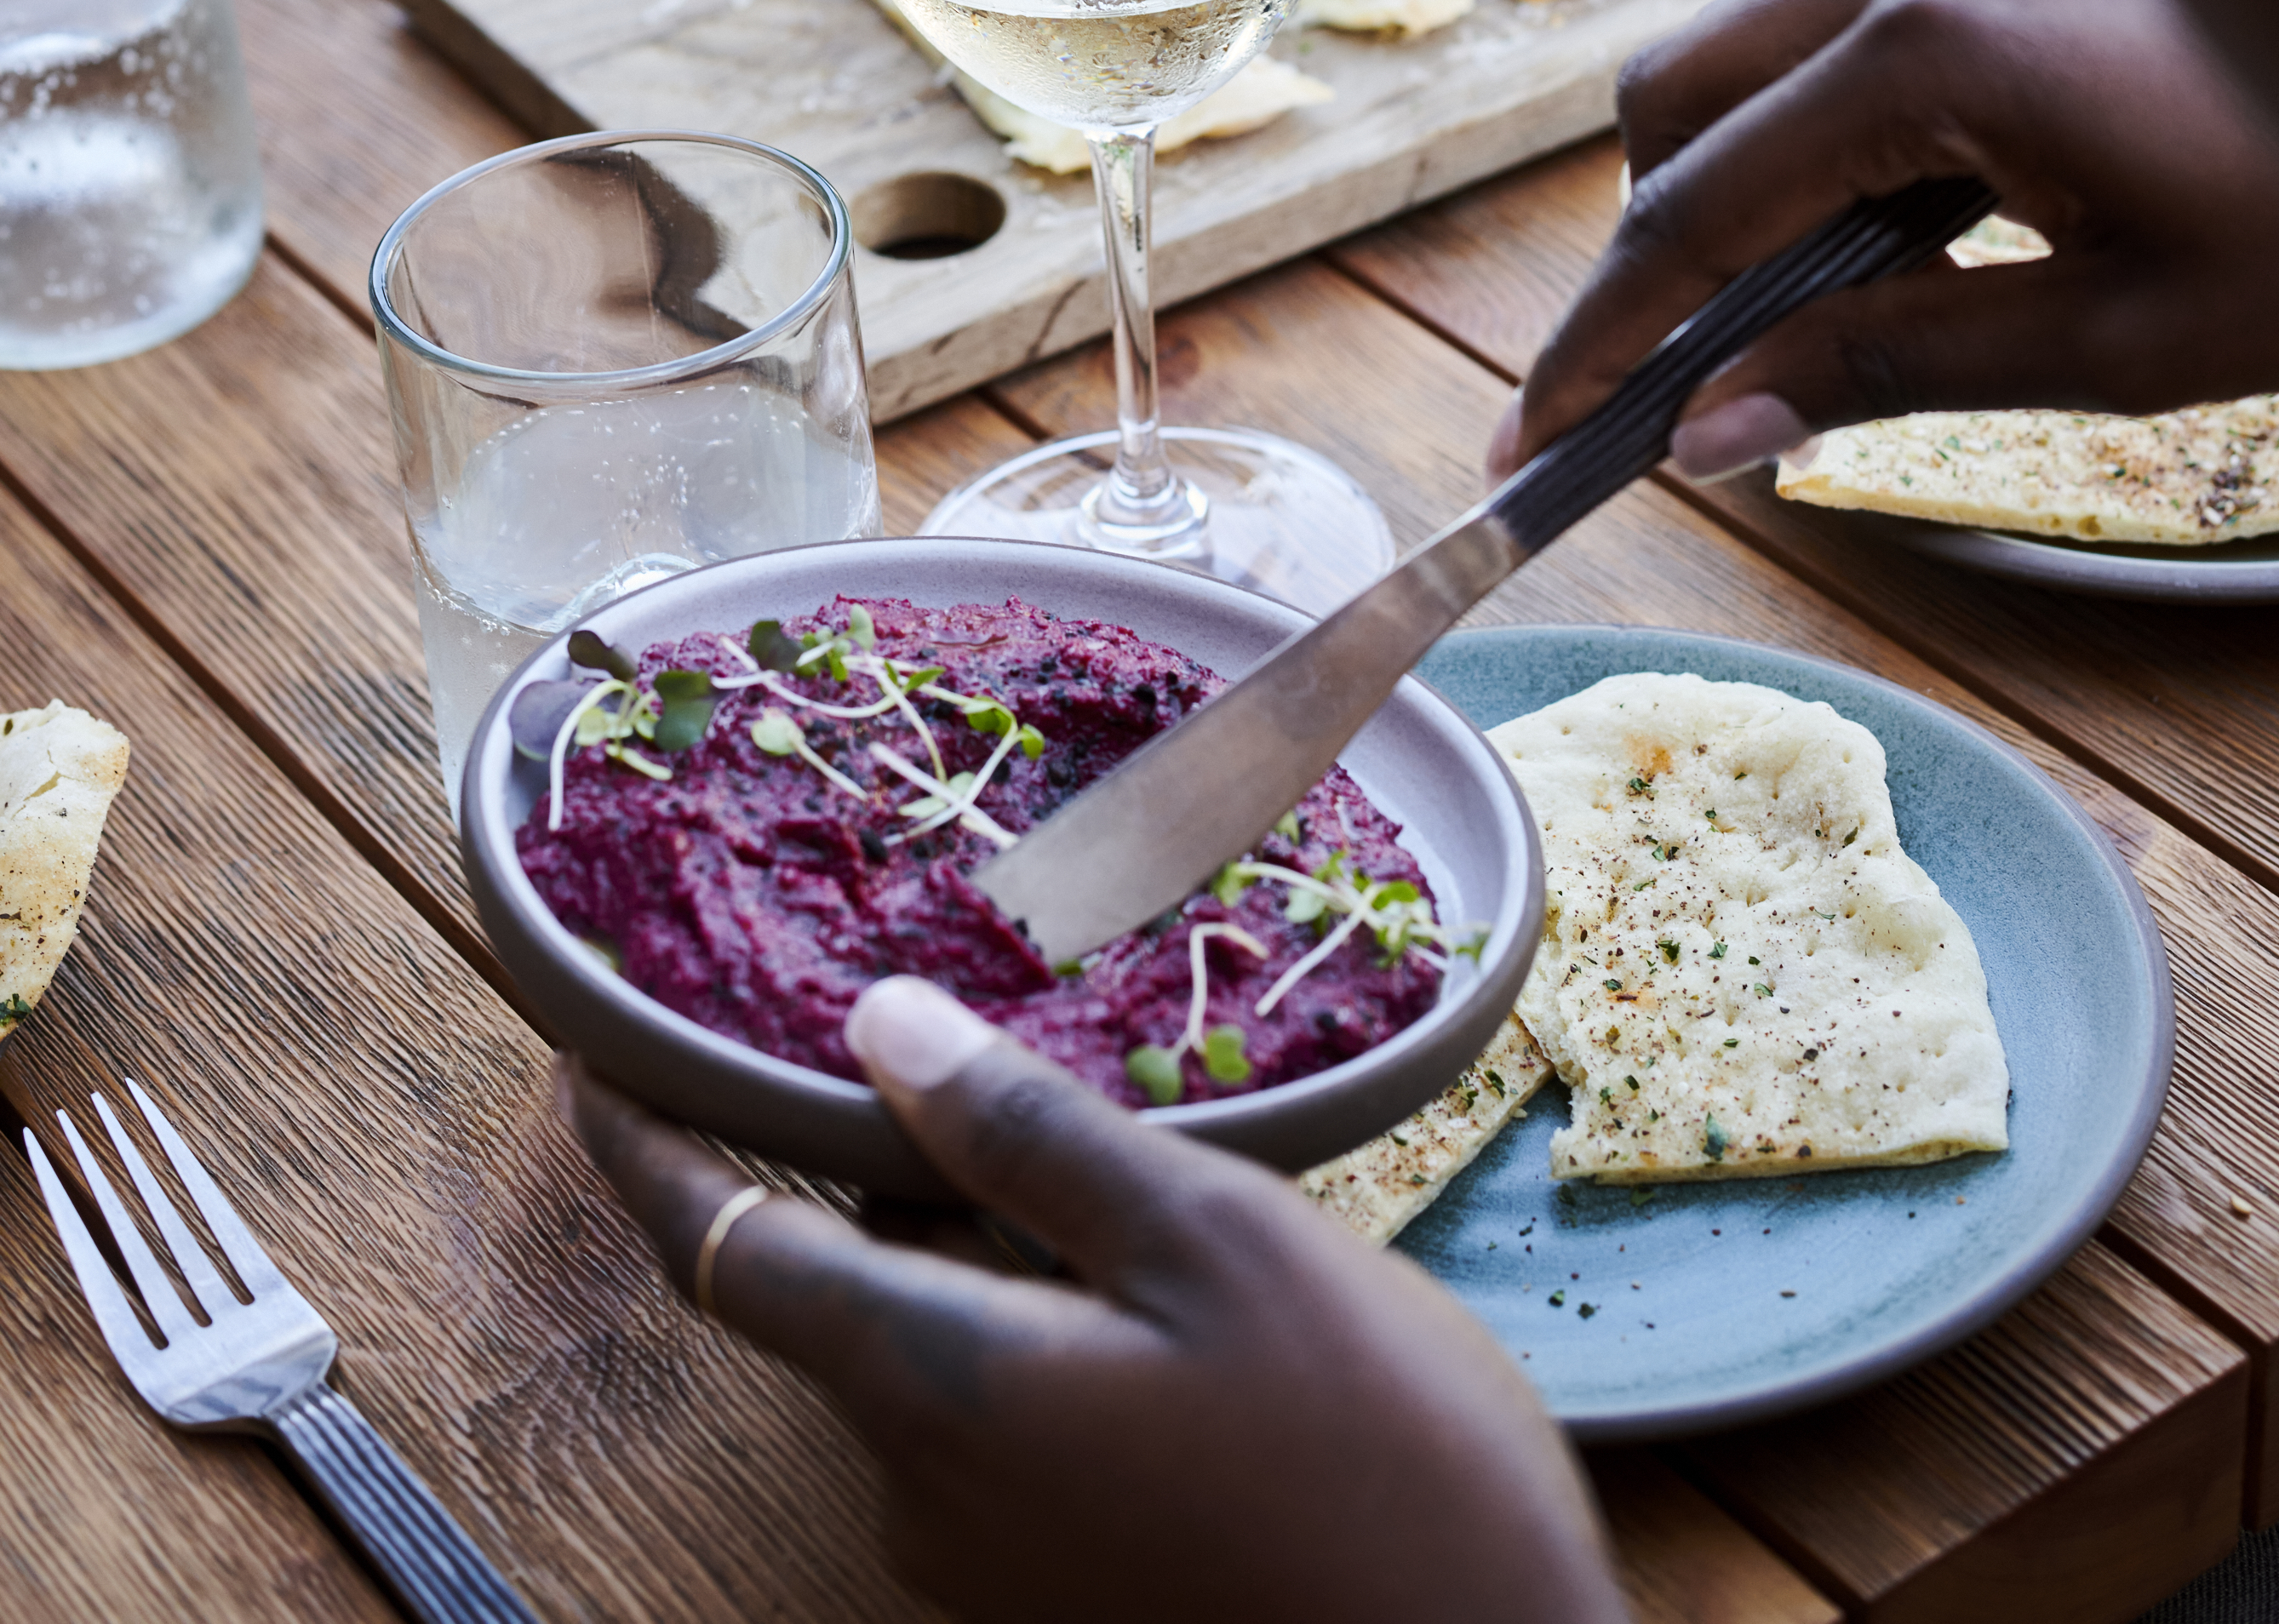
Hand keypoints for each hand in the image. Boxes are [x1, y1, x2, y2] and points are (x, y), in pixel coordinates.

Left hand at [554, 980, 1623, 1623]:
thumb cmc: (1372, 1455)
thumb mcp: (1215, 1240)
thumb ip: (1030, 1138)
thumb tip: (872, 1028)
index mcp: (936, 1387)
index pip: (723, 1252)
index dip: (643, 1149)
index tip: (589, 1057)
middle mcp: (926, 1491)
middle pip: (844, 1290)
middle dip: (869, 1168)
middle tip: (931, 1026)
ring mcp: (997, 1559)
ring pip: (939, 1347)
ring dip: (978, 1240)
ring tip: (1083, 1127)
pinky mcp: (1069, 1588)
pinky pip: (1006, 1418)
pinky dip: (1035, 1317)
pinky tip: (1152, 1265)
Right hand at [1487, 0, 2278, 485]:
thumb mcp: (2127, 339)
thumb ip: (1895, 369)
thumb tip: (1713, 430)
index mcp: (1932, 47)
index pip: (1691, 210)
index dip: (1598, 339)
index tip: (1526, 441)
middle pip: (1677, 92)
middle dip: (1650, 242)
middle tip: (1678, 382)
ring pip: (1760, 39)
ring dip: (1747, 175)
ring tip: (1824, 314)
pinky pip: (1855, 4)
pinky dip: (1833, 114)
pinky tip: (1922, 215)